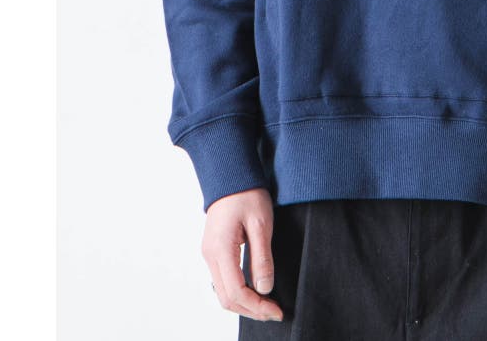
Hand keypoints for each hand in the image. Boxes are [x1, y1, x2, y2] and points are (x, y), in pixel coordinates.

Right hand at [201, 187, 283, 322]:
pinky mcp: (213, 250)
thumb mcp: (261, 223)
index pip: (237, 292)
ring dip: (244, 303)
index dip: (258, 307)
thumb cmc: (247, 193)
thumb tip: (265, 288)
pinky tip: (253, 291)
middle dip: (251, 310)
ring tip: (267, 305)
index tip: (277, 311)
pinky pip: (221, 280)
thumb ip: (262, 257)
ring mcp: (209, 253)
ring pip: (222, 292)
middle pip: (227, 298)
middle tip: (274, 313)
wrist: (230, 174)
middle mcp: (210, 255)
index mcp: (221, 250)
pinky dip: (237, 292)